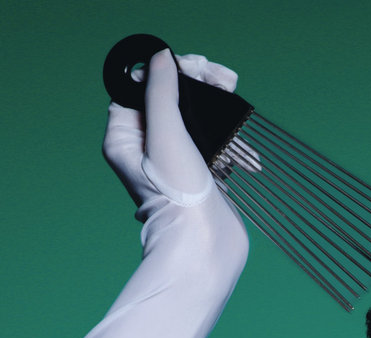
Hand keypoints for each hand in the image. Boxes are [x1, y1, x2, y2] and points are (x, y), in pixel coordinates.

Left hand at [102, 49, 237, 209]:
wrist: (205, 247)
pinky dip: (231, 141)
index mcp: (127, 135)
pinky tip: (244, 149)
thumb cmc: (179, 197)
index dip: (170, 70)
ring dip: (219, 110)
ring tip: (237, 102)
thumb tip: (162, 57)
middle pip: (173, 99)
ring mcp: (178, 161)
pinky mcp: (203, 175)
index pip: (143, 86)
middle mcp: (148, 147)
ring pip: (197, 120)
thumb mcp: (165, 135)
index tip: (198, 67)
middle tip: (226, 79)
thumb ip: (161, 92)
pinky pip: (215, 145)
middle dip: (201, 85)